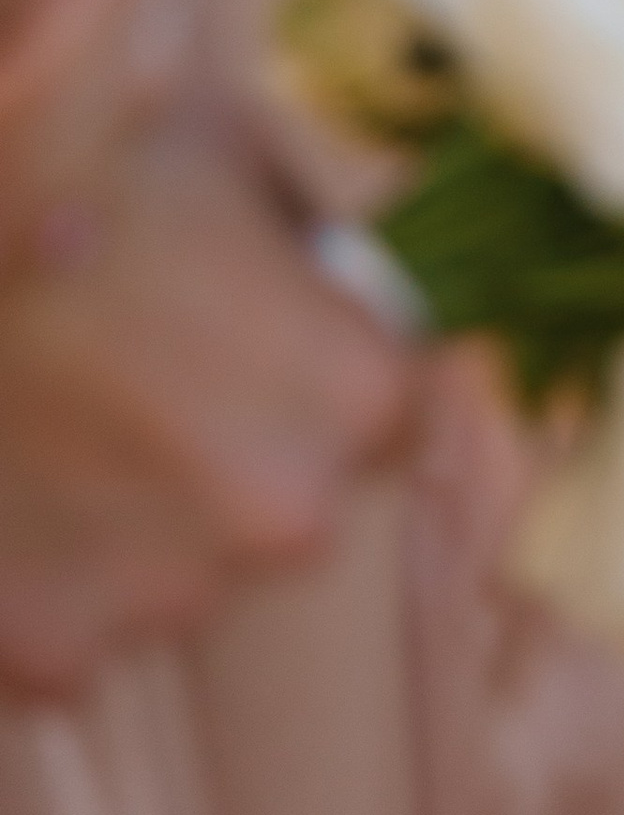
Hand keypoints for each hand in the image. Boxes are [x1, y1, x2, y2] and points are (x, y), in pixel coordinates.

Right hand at [0, 0, 414, 701]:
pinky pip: (79, 625)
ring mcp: (162, 598)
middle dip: (228, 445)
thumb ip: (313, 241)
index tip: (248, 334)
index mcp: (358, 394)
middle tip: (133, 365)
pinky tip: (9, 481)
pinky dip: (46, 574)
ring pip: (182, 568)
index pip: (393, 413)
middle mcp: (286, 518)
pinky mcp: (49, 656)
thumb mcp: (228, 158)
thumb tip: (376, 257)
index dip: (322, 367)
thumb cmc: (83, 167)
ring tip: (58, 411)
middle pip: (291, 496)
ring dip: (135, 514)